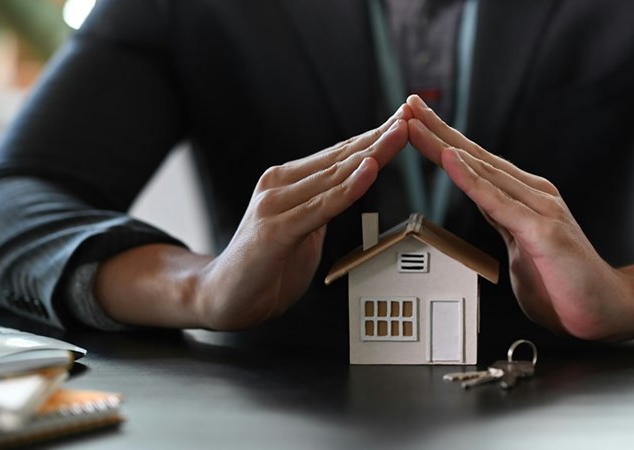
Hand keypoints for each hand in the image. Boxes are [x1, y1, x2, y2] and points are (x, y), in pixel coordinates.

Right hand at [198, 106, 410, 328]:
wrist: (222, 297)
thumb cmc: (265, 266)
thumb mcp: (302, 230)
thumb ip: (320, 207)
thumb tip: (349, 189)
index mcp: (287, 182)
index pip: (338, 155)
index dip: (373, 137)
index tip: (403, 120)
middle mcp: (279, 185)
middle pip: (340, 157)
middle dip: (380, 136)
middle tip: (411, 114)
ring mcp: (275, 205)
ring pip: (334, 176)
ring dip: (372, 152)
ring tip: (400, 132)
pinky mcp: (275, 230)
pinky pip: (321, 207)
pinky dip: (349, 189)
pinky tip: (369, 171)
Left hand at [406, 95, 633, 339]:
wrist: (610, 308)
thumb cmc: (566, 284)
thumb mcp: (521, 247)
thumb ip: (503, 223)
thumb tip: (486, 209)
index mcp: (522, 199)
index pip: (475, 164)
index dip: (443, 141)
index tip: (416, 122)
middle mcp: (530, 195)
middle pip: (474, 157)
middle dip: (438, 130)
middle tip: (409, 104)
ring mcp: (538, 209)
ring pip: (481, 171)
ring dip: (444, 145)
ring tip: (416, 124)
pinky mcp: (542, 231)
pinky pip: (497, 202)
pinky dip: (470, 179)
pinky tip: (449, 159)